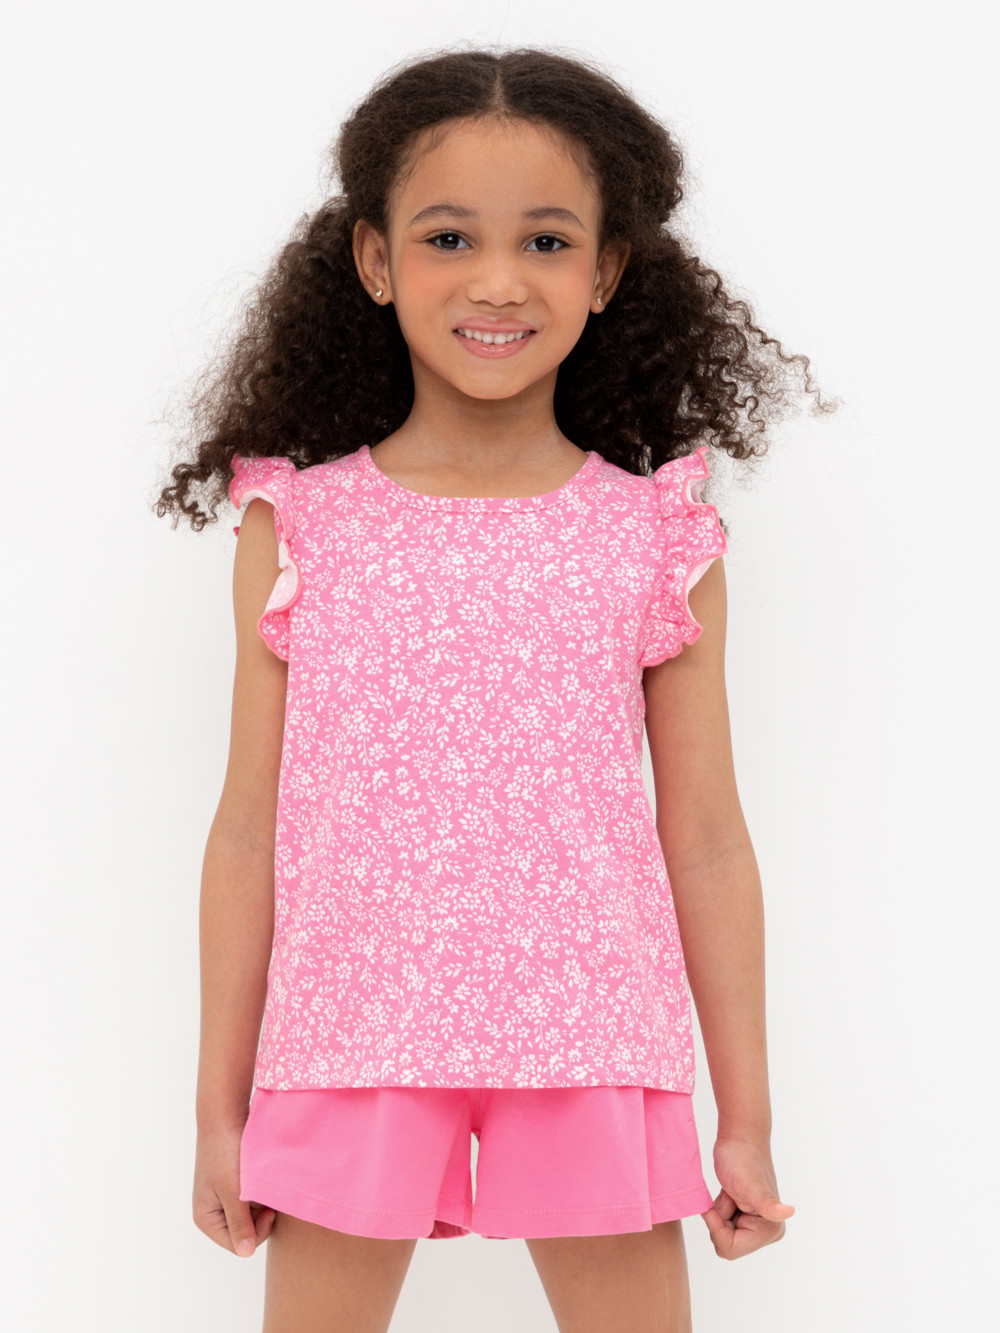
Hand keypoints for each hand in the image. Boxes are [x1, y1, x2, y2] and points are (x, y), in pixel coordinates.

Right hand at [193, 1122, 276, 1257]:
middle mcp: (215, 1213)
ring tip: (262, 1181)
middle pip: (247, 1232)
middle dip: (260, 1216)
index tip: (268, 1210)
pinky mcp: (237, 1186)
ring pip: (253, 1216)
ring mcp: (226, 1199)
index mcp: (206, 1219)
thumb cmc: (225, 1153)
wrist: (226, 1116)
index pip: (238, 1245)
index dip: (256, 1231)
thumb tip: (246, 1254)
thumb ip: (239, 1223)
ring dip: (262, 1202)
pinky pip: (254, 1200)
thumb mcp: (232, 1191)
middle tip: (265, 1193)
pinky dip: (262, 1192)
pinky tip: (263, 1176)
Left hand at [700, 1134, 794, 1259]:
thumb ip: (767, 1204)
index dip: (718, 1228)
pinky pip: (722, 1225)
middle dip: (719, 1221)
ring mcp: (756, 1225)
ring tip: (730, 1193)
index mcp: (770, 1230)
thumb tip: (789, 1211)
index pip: (730, 1248)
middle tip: (728, 1197)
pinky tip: (728, 1194)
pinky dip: (719, 1210)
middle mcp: (766, 1232)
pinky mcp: (745, 1217)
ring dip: (719, 1213)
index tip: (721, 1204)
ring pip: (722, 1235)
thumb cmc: (742, 1158)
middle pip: (726, 1245)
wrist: (739, 1138)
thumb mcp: (749, 1184)